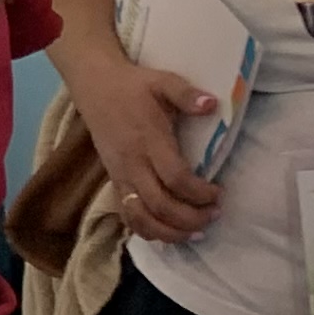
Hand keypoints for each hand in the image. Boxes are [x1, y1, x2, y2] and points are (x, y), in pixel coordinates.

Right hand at [62, 51, 222, 242]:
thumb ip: (187, 94)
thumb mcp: (163, 82)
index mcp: (148, 140)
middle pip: (159, 205)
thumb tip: (213, 104)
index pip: (175, 178)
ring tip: (194, 232)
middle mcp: (132, 163)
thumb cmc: (134, 86)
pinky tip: (167, 233)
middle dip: (190, 218)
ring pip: (141, 216)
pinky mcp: (113, 180)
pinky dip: (147, 230)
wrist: (95, 86)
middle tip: (214, 215)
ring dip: (168, 231)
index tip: (219, 192)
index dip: (199, 193)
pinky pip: (127, 214)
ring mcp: (120, 175)